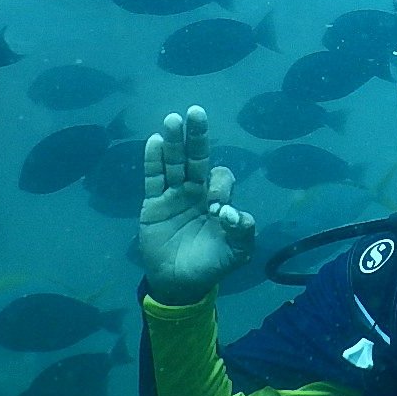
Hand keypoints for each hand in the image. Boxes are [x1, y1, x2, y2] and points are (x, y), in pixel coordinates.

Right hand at [139, 105, 254, 304]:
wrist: (180, 284)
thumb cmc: (212, 263)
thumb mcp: (237, 252)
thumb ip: (243, 232)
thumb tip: (234, 213)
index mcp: (218, 199)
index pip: (221, 178)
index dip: (221, 186)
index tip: (218, 211)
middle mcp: (196, 191)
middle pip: (197, 158)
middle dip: (197, 136)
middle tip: (196, 111)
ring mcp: (174, 195)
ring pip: (174, 163)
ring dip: (174, 141)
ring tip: (173, 119)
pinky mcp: (153, 204)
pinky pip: (153, 178)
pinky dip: (154, 160)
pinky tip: (156, 140)